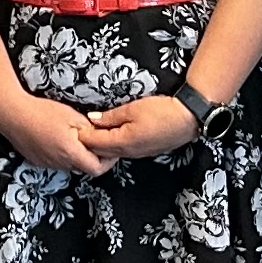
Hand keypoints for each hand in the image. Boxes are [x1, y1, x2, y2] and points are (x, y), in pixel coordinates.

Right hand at [0, 85, 107, 177]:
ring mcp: (47, 164)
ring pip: (70, 164)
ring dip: (76, 154)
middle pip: (84, 166)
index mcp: (71, 152)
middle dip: (92, 155)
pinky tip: (57, 137)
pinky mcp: (38, 161)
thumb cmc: (41, 112)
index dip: (108, 161)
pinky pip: (56, 161)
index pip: (97, 169)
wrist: (12, 114)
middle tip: (93, 138)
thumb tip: (100, 136)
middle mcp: (60, 163)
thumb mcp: (72, 116)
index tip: (109, 150)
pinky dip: (62, 153)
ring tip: (72, 135)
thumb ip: (89, 129)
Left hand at [79, 94, 199, 163]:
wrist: (188, 119)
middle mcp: (129, 152)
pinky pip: (124, 150)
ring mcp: (138, 153)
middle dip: (89, 142)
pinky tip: (113, 135)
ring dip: (102, 143)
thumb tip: (92, 119)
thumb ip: (110, 116)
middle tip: (79, 130)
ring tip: (93, 131)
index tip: (73, 127)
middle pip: (102, 150)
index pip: (95, 143)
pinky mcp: (146, 150)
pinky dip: (114, 144)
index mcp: (122, 142)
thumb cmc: (162, 112)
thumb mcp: (132, 109)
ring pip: (113, 151)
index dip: (82, 135)